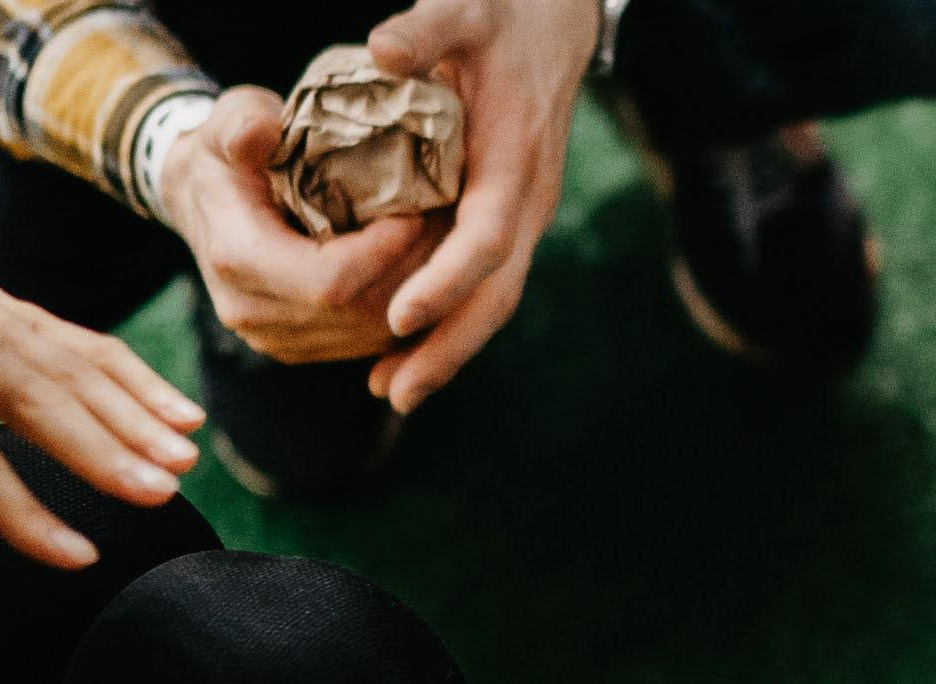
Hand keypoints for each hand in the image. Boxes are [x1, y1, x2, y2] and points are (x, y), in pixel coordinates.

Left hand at [0, 271, 203, 621]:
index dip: (20, 511)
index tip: (79, 559)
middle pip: (32, 402)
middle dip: (101, 451)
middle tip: (158, 495)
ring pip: (73, 371)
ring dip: (136, 418)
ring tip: (182, 465)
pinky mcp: (26, 311)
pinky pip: (93, 347)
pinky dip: (143, 383)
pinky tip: (187, 419)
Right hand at [160, 87, 438, 363]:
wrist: (201, 200)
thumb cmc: (226, 154)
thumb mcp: (230, 121)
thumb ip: (244, 124)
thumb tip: (262, 131)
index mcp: (238, 259)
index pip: (331, 283)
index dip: (384, 254)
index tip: (417, 212)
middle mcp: (253, 313)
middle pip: (359, 315)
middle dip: (411, 276)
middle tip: (447, 231)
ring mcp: (276, 340)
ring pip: (370, 337)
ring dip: (415, 297)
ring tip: (442, 251)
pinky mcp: (300, 348)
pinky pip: (366, 344)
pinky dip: (402, 312)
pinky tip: (424, 275)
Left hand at [364, 0, 598, 411]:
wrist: (553, 20)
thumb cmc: (501, 14)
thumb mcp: (464, 8)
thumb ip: (425, 30)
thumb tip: (382, 48)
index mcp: (516, 160)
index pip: (487, 238)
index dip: (447, 281)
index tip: (400, 316)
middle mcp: (528, 202)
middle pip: (496, 294)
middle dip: (449, 348)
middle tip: (395, 393)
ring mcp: (522, 218)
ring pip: (493, 301)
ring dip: (448, 351)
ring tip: (392, 393)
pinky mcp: (507, 221)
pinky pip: (483, 287)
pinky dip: (451, 325)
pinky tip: (406, 354)